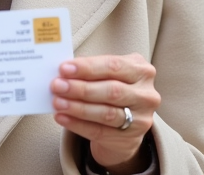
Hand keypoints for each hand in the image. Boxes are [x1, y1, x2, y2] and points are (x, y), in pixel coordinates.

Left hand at [50, 54, 159, 174]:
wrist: (127, 123)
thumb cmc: (112, 88)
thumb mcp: (109, 74)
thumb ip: (92, 70)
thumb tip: (63, 71)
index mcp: (141, 70)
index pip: (113, 66)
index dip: (88, 67)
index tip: (64, 68)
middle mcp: (146, 94)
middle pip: (111, 91)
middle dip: (81, 88)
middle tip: (57, 86)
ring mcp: (141, 118)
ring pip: (106, 114)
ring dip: (78, 108)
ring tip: (57, 102)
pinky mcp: (130, 138)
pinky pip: (100, 132)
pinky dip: (77, 124)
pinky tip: (62, 118)